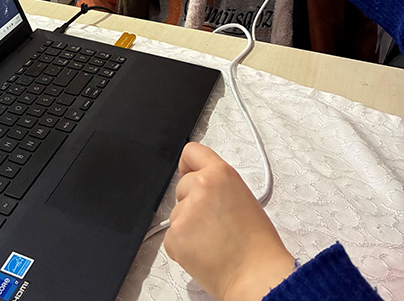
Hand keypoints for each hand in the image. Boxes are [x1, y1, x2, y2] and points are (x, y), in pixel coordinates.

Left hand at [164, 143, 294, 300]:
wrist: (256, 275)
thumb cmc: (257, 243)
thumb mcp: (242, 197)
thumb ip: (218, 184)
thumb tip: (201, 183)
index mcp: (220, 173)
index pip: (191, 152)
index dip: (188, 165)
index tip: (187, 172)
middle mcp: (200, 186)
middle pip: (181, 186)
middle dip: (191, 202)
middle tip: (212, 222)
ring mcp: (184, 211)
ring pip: (176, 212)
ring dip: (187, 225)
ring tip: (212, 240)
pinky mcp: (174, 235)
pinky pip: (171, 235)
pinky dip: (182, 245)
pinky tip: (203, 252)